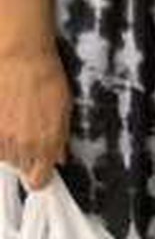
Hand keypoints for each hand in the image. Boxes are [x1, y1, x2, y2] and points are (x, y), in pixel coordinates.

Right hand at [0, 48, 70, 188]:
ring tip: (16, 117)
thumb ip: (62, 137)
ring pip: (4, 155)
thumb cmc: (47, 77)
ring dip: (10, 144)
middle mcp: (23, 146)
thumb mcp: (64, 107)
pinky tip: (5, 116)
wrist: (21, 58)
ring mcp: (1, 140)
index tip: (41, 170)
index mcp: (47, 143)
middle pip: (21, 166)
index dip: (40, 176)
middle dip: (27, 153)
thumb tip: (60, 157)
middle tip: (30, 129)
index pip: (38, 181)